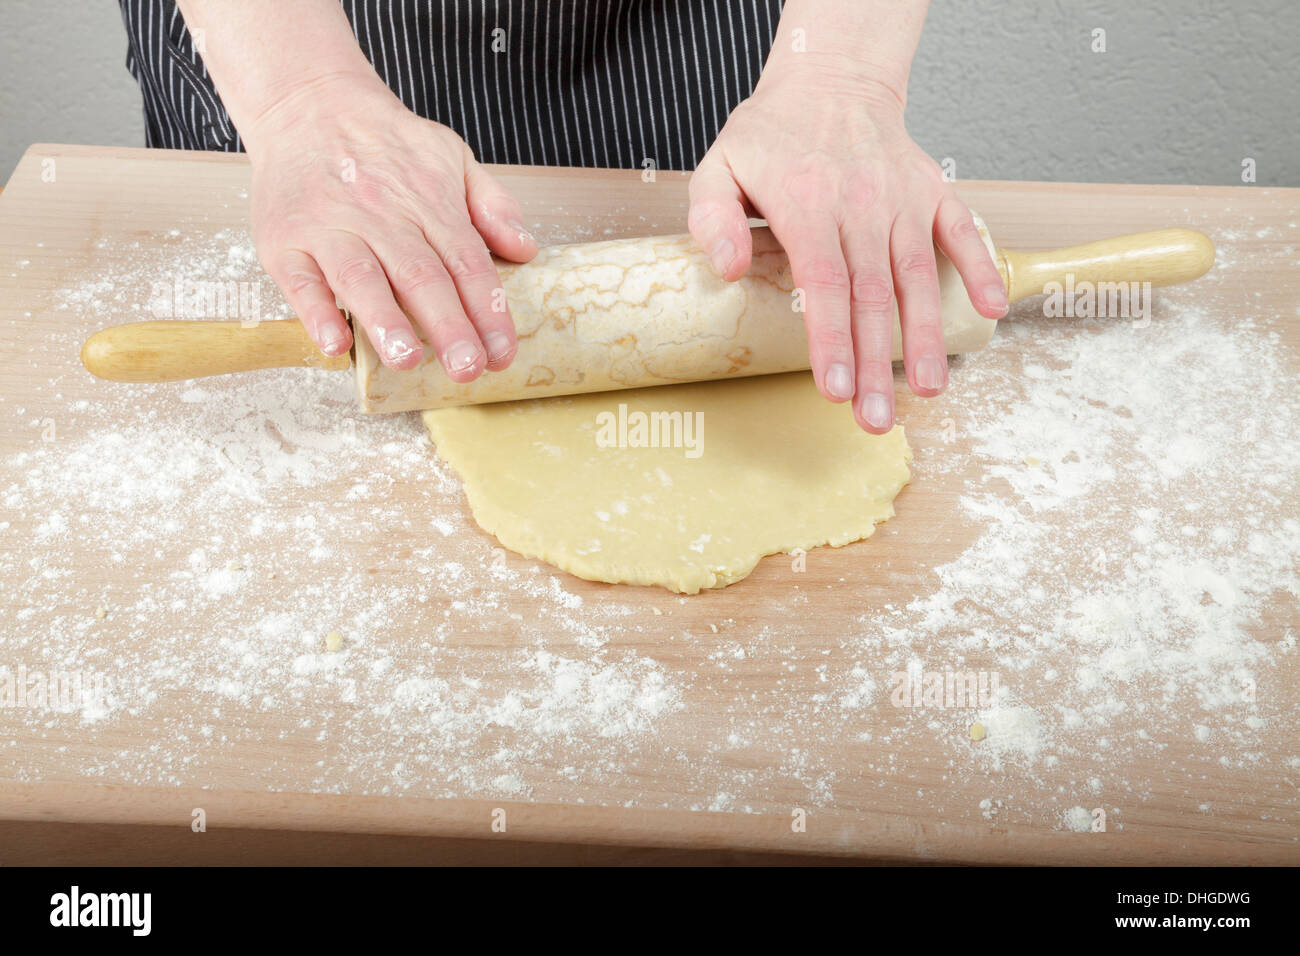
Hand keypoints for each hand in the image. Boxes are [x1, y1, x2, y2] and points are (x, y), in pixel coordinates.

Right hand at [247, 77, 537, 376]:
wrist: (308, 102)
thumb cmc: (386, 143)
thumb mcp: (451, 154)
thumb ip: (491, 203)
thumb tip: (526, 249)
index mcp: (429, 205)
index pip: (467, 263)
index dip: (487, 311)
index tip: (502, 353)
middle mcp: (383, 217)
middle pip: (421, 277)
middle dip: (447, 326)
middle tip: (466, 369)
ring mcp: (331, 229)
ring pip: (362, 278)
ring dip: (386, 321)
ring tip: (407, 360)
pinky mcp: (286, 241)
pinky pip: (300, 280)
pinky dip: (316, 313)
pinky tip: (335, 345)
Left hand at [688, 68, 1007, 433]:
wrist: (830, 79)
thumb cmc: (770, 134)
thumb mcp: (719, 165)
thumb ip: (712, 218)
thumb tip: (725, 268)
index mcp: (807, 202)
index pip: (823, 282)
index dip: (831, 339)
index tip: (835, 388)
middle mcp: (861, 204)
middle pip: (872, 296)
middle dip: (876, 363)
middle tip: (876, 419)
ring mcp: (902, 199)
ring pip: (917, 277)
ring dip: (925, 336)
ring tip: (929, 389)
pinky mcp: (931, 192)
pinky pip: (961, 232)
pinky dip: (980, 269)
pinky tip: (989, 312)